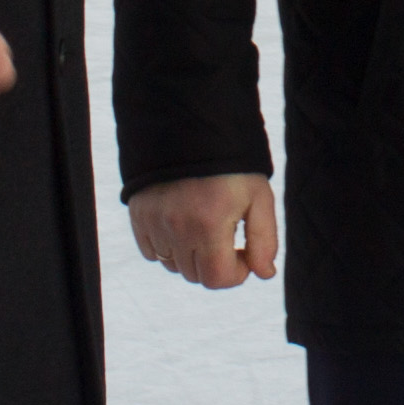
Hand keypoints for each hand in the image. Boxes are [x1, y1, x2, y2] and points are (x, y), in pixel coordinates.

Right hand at [130, 173, 278, 288]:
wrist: (191, 125)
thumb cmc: (231, 164)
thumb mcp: (258, 196)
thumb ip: (264, 240)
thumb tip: (264, 274)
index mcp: (209, 224)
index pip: (218, 279)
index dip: (237, 273)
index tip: (242, 251)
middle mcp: (177, 227)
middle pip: (196, 275)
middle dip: (216, 263)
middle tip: (226, 236)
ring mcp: (154, 221)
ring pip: (173, 266)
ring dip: (191, 256)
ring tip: (203, 226)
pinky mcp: (138, 214)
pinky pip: (151, 252)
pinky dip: (167, 247)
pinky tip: (182, 224)